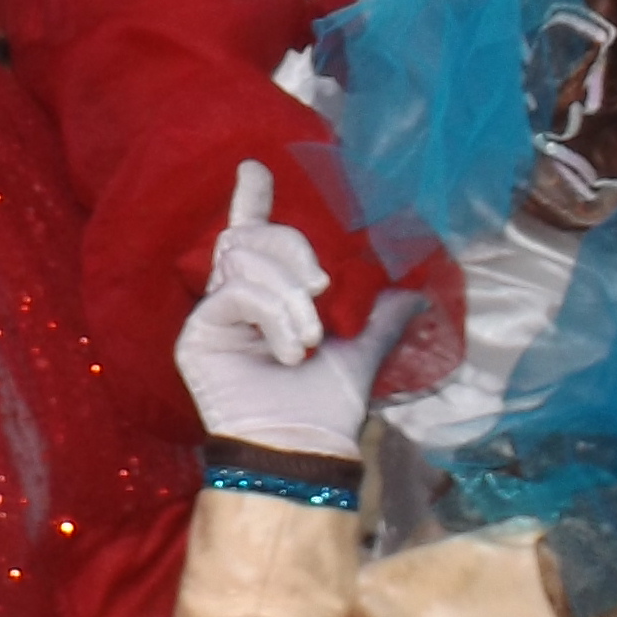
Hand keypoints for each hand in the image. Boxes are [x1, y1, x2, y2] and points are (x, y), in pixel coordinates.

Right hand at [176, 161, 423, 459]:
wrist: (302, 449)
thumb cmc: (326, 407)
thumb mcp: (363, 352)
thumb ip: (382, 318)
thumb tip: (419, 294)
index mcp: (269, 296)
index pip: (253, 235)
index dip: (251, 198)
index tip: (255, 168)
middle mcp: (235, 299)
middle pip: (250, 236)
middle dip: (292, 247)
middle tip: (323, 287)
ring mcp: (214, 316)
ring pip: (243, 258)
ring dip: (288, 294)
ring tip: (309, 338)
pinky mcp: (197, 335)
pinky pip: (234, 293)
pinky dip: (271, 314)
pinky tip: (290, 351)